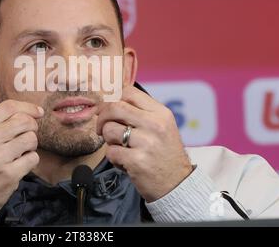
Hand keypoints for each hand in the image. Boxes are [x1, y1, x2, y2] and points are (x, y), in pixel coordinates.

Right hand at [0, 100, 42, 218]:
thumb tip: (27, 112)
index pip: (9, 107)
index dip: (28, 107)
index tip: (38, 112)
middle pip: (24, 121)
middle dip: (32, 127)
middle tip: (28, 134)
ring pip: (31, 139)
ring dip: (31, 145)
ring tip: (20, 152)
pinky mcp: (9, 175)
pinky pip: (33, 158)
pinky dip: (30, 160)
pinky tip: (19, 164)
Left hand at [97, 86, 192, 202]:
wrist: (177, 185)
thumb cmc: (164, 154)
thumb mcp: (162, 127)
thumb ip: (141, 113)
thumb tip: (111, 102)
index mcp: (160, 113)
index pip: (129, 92)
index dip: (113, 99)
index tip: (108, 109)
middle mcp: (155, 125)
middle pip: (115, 107)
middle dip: (102, 117)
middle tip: (101, 127)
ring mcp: (146, 142)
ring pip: (109, 130)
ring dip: (108, 140)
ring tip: (120, 147)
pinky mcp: (136, 160)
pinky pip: (110, 151)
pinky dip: (113, 158)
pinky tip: (124, 162)